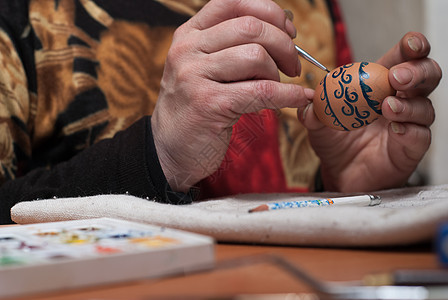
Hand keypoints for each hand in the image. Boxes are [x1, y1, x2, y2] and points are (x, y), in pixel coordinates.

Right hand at [152, 0, 312, 191]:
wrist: (169, 147)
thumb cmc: (195, 106)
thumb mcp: (203, 67)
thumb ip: (232, 46)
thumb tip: (284, 28)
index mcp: (189, 35)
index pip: (233, 2)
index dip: (269, 11)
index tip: (288, 30)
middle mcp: (187, 50)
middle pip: (251, 27)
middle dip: (284, 44)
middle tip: (293, 66)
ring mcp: (195, 76)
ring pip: (256, 56)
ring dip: (278, 73)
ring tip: (277, 87)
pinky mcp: (209, 104)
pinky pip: (262, 91)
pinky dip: (288, 94)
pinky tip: (298, 98)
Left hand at [299, 32, 441, 191]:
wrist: (339, 173)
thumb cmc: (335, 142)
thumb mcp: (317, 124)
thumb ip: (313, 110)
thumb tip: (310, 100)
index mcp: (379, 85)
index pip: (403, 59)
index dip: (411, 48)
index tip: (409, 45)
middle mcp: (401, 100)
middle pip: (426, 76)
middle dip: (417, 71)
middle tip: (397, 77)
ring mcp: (409, 124)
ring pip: (425, 106)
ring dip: (409, 104)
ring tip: (388, 106)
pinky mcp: (411, 148)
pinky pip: (420, 135)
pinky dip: (410, 130)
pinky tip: (396, 129)